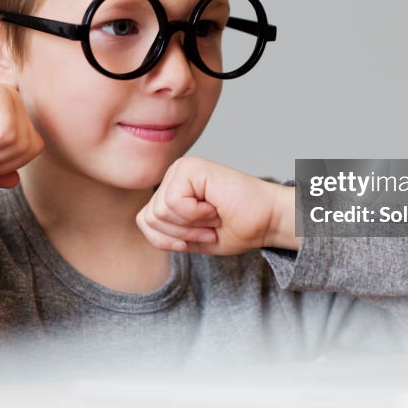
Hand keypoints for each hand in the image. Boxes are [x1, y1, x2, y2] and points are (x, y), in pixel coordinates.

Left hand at [136, 157, 300, 254]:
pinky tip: (215, 206)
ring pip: (159, 212)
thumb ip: (163, 231)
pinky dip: (196, 215)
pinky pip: (173, 203)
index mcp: (171, 189)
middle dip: (181, 233)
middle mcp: (173, 175)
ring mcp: (181, 168)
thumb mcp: (189, 239)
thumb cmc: (236, 228)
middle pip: (149, 218)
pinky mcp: (190, 167)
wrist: (266, 221)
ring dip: (191, 225)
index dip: (171, 240)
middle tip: (209, 226)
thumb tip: (141, 220)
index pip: (144, 221)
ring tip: (213, 216)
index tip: (201, 235)